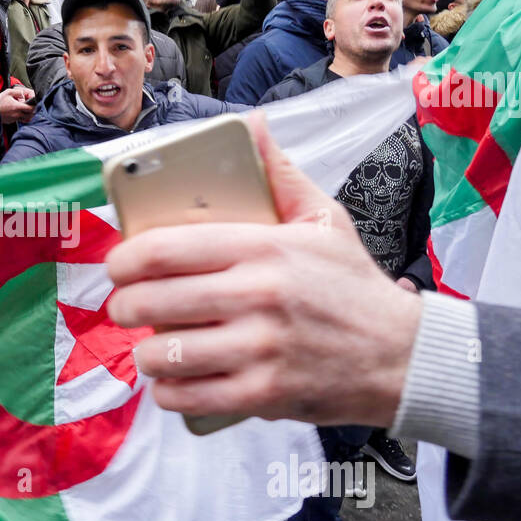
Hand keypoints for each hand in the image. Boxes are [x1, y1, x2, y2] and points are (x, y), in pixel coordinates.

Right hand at [0, 85, 34, 124]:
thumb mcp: (8, 92)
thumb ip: (18, 92)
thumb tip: (23, 94)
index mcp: (17, 107)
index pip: (31, 108)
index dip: (34, 106)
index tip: (34, 103)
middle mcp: (16, 114)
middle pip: (30, 115)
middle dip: (32, 111)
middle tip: (31, 106)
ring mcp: (14, 119)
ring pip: (25, 119)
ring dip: (27, 115)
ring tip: (25, 109)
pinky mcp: (10, 121)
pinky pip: (19, 120)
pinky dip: (21, 117)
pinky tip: (17, 112)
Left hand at [105, 113, 422, 427]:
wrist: (402, 355)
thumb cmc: (351, 285)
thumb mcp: (324, 219)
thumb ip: (279, 173)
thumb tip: (250, 124)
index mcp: (263, 247)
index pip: (165, 249)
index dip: (125, 258)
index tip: (119, 264)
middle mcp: (258, 296)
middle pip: (153, 301)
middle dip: (124, 306)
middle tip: (126, 306)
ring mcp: (260, 349)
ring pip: (165, 354)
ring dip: (145, 352)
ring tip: (150, 344)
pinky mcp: (263, 395)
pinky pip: (188, 396)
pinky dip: (167, 391)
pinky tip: (170, 380)